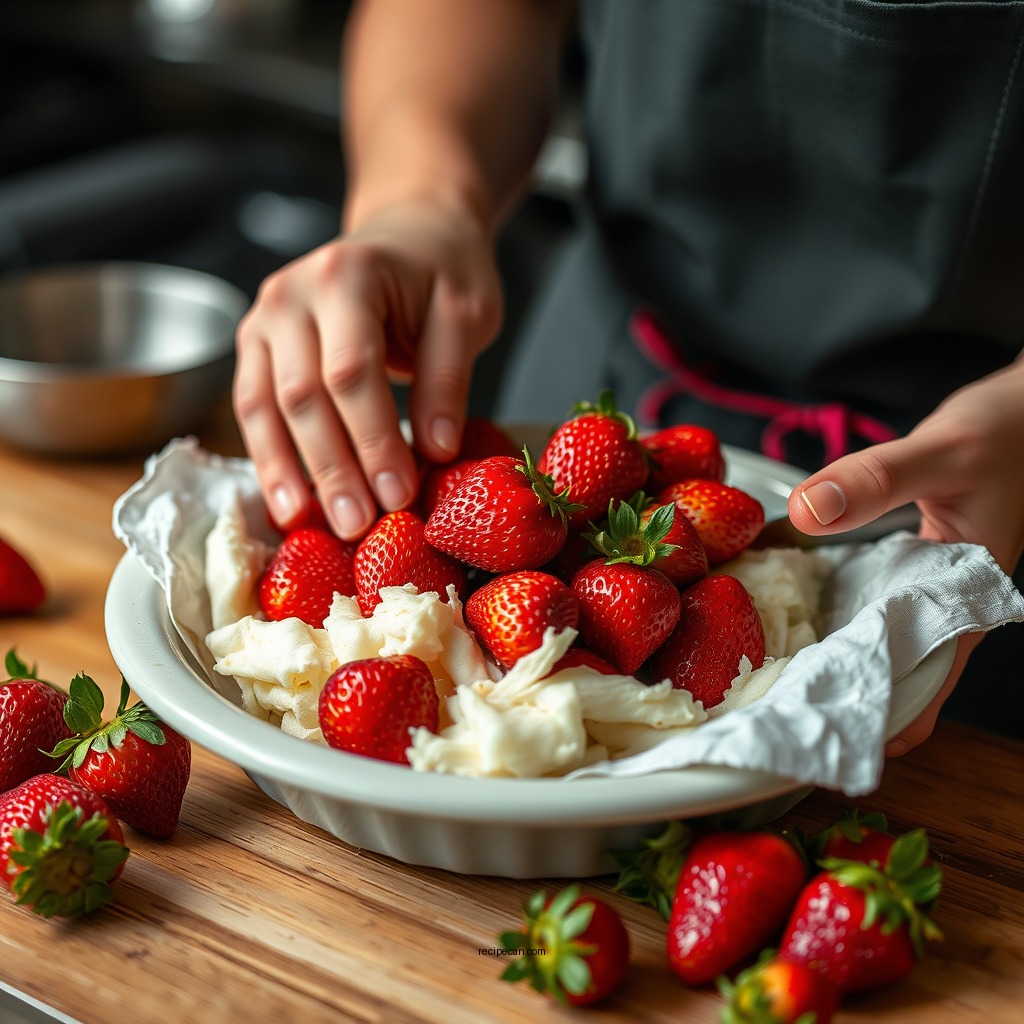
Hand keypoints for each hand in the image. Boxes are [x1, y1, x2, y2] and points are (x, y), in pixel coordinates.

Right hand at [233, 197, 501, 538]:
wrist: (407, 230)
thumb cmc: (441, 268)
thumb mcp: (467, 311)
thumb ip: (448, 377)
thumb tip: (435, 451)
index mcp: (346, 274)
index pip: (351, 371)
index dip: (373, 439)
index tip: (398, 495)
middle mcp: (290, 294)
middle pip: (302, 395)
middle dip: (331, 468)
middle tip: (357, 526)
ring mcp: (263, 319)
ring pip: (264, 407)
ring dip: (288, 473)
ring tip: (311, 527)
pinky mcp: (256, 347)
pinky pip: (253, 409)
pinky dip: (269, 458)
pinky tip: (288, 503)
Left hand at [786, 356, 1023, 753]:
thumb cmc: (1006, 435)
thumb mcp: (941, 454)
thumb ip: (874, 480)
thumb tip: (805, 512)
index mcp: (965, 602)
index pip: (921, 686)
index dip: (875, 720)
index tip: (819, 740)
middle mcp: (941, 605)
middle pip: (887, 673)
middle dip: (837, 696)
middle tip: (768, 712)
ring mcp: (921, 587)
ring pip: (871, 639)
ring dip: (829, 656)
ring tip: (761, 675)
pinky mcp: (902, 563)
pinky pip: (860, 598)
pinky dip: (827, 608)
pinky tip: (780, 607)